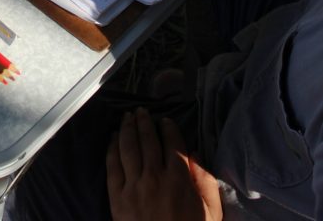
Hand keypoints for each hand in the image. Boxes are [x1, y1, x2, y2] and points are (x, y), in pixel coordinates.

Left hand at [106, 108, 222, 220]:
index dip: (168, 128)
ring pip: (129, 148)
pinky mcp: (117, 197)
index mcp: (180, 180)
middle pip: (148, 141)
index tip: (165, 120)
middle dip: (145, 123)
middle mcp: (155, 178)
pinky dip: (112, 149)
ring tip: (127, 117)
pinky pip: (113, 166)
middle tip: (141, 111)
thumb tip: (196, 154)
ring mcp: (134, 186)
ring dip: (127, 129)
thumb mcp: (210, 211)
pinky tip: (112, 138)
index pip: (173, 144)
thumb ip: (205, 181)